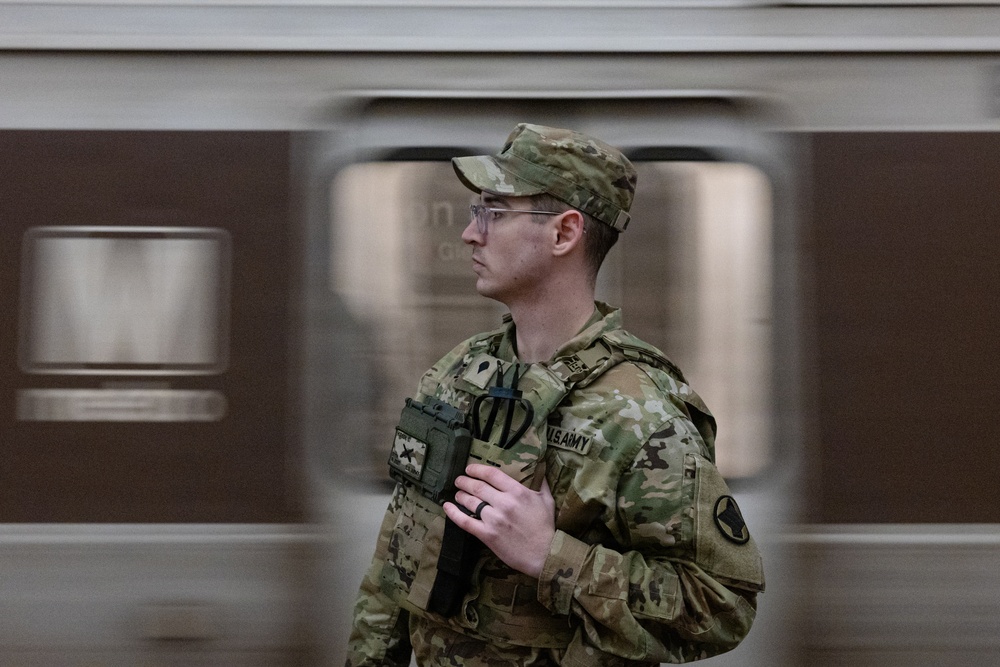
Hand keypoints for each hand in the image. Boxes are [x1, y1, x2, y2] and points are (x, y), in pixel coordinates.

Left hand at [443, 463, 555, 578]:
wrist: (544, 554)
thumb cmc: (546, 527)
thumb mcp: (547, 501)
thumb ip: (542, 483)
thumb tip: (541, 468)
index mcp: (518, 492)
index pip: (492, 474)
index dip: (477, 469)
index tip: (469, 468)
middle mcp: (504, 503)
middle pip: (478, 486)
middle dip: (465, 481)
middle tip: (459, 480)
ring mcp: (494, 519)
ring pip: (470, 502)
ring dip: (461, 495)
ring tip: (457, 494)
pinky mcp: (487, 535)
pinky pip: (465, 522)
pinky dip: (453, 513)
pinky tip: (447, 506)